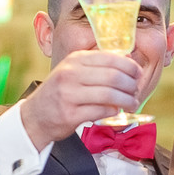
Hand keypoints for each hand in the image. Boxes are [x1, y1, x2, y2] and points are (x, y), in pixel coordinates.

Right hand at [19, 49, 141, 147]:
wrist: (35, 116)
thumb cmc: (61, 93)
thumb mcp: (74, 71)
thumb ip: (97, 65)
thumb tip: (128, 59)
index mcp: (74, 60)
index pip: (110, 58)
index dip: (130, 66)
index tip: (138, 74)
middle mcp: (70, 74)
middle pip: (113, 76)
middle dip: (131, 85)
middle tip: (136, 92)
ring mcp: (68, 94)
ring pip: (110, 94)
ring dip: (126, 100)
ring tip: (132, 104)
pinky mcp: (70, 114)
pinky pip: (101, 111)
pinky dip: (113, 112)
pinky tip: (115, 112)